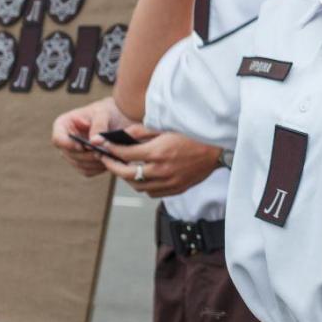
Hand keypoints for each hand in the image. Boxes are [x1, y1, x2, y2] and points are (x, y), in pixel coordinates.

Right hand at [51, 97, 124, 175]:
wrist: (119, 119)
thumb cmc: (107, 111)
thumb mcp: (104, 113)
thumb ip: (99, 125)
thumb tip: (93, 143)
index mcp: (63, 125)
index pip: (58, 139)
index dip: (68, 145)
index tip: (82, 146)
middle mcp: (65, 141)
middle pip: (69, 154)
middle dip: (87, 155)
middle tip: (103, 153)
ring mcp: (72, 153)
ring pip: (79, 164)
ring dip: (94, 162)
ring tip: (110, 155)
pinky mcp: (82, 163)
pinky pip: (87, 171)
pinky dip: (98, 168)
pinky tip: (110, 160)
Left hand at [96, 127, 224, 197]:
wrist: (218, 150)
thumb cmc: (193, 135)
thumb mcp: (167, 128)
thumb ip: (142, 132)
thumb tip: (121, 136)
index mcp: (158, 152)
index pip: (124, 153)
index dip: (110, 149)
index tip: (103, 146)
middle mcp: (161, 169)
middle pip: (125, 173)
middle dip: (112, 165)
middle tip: (106, 159)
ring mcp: (168, 182)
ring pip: (136, 185)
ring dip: (126, 177)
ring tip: (123, 168)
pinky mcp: (175, 189)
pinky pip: (151, 192)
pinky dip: (142, 186)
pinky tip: (142, 177)